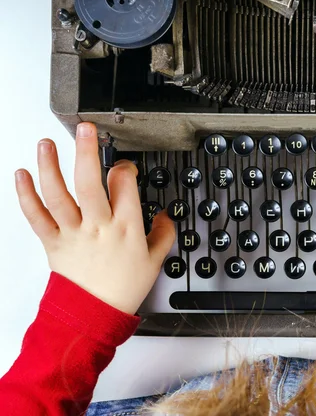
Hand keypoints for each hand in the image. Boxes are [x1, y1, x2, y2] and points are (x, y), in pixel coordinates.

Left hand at [14, 123, 174, 314]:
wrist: (95, 314)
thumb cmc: (123, 289)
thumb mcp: (154, 261)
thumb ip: (163, 234)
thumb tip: (164, 217)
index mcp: (125, 228)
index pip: (125, 186)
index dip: (125, 168)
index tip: (123, 165)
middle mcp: (98, 227)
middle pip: (90, 183)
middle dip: (87, 152)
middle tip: (85, 129)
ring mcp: (73, 233)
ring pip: (59, 195)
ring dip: (50, 167)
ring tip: (46, 144)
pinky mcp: (53, 243)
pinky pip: (36, 217)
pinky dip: (26, 195)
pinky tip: (21, 175)